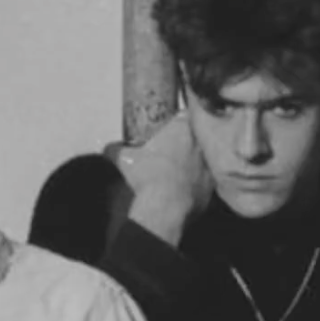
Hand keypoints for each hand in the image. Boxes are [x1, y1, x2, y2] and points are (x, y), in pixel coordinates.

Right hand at [105, 109, 212, 246]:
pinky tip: (180, 190)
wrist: (166, 206)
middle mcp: (199, 144)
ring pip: (201, 159)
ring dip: (190, 163)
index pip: (183, 115)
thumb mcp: (124, 159)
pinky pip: (203, 182)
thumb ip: (115, 149)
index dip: (175, 120)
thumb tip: (108, 148)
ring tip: (174, 173)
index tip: (167, 128)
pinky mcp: (211, 187)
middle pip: (194, 137)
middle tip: (169, 150)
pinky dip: (193, 184)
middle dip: (183, 142)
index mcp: (181, 129)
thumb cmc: (147, 175)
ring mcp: (208, 166)